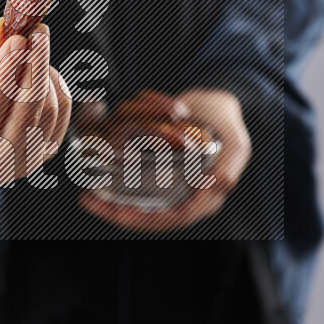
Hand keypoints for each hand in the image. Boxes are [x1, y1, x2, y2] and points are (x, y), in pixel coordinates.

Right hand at [0, 18, 71, 185]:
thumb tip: (5, 28)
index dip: (5, 75)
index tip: (16, 40)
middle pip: (25, 114)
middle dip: (34, 67)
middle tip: (36, 31)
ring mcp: (24, 164)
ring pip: (48, 109)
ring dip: (42, 71)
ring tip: (28, 45)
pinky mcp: (45, 151)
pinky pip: (62, 109)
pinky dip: (52, 81)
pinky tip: (36, 67)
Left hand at [79, 89, 250, 231]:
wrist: (215, 104)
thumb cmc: (226, 123)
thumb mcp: (236, 143)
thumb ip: (229, 167)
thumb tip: (215, 186)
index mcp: (207, 198)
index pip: (175, 218)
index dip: (147, 220)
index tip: (122, 213)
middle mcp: (186, 197)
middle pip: (151, 217)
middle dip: (119, 215)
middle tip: (92, 202)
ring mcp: (171, 188)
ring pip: (139, 206)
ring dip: (112, 205)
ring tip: (88, 197)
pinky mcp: (159, 175)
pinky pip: (135, 190)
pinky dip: (115, 189)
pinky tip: (96, 183)